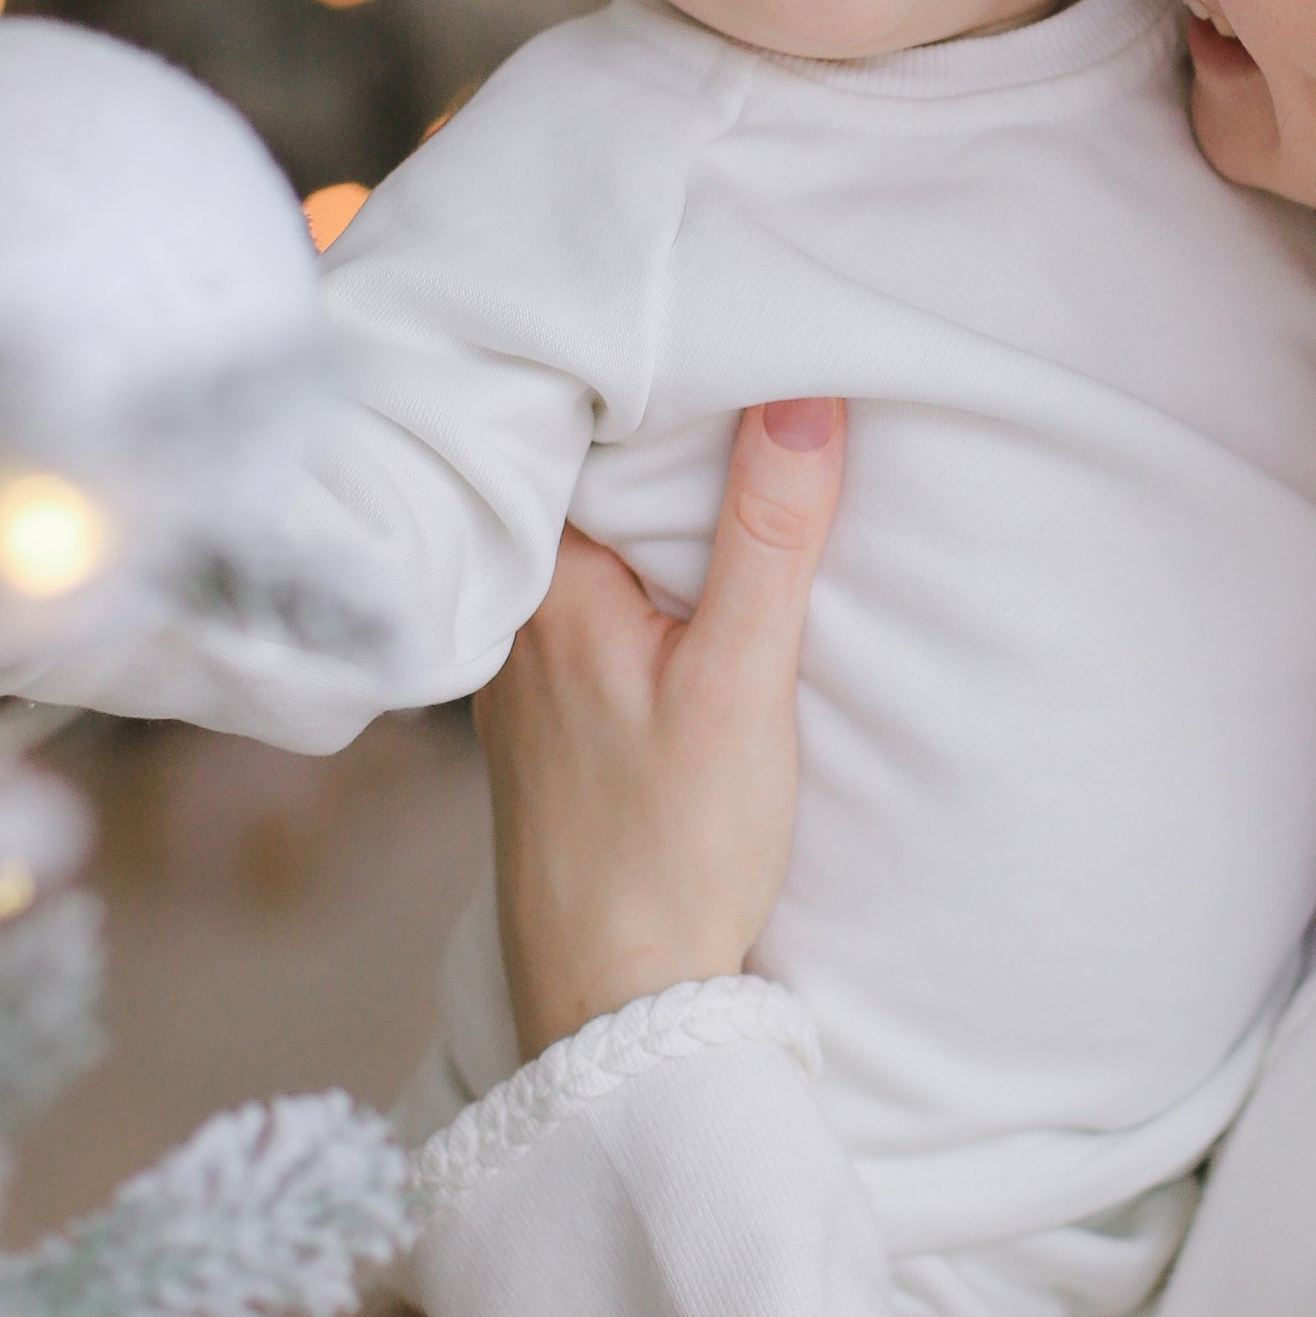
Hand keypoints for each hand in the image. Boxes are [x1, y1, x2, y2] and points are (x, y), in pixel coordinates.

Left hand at [477, 399, 843, 1057]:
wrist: (618, 1004)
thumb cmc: (670, 850)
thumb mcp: (743, 681)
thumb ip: (768, 536)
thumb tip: (801, 397)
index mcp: (541, 585)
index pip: (569, 427)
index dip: (634, 365)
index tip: (708, 313)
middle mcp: (514, 612)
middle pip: (577, 476)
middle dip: (648, 417)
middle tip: (737, 349)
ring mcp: (527, 664)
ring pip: (585, 535)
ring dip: (647, 495)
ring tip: (728, 432)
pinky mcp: (556, 711)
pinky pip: (595, 594)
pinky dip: (643, 562)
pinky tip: (695, 564)